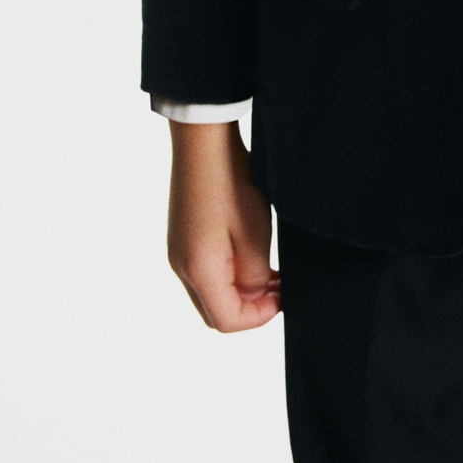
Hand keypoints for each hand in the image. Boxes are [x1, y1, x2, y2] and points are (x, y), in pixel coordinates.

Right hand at [166, 120, 281, 330]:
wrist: (204, 142)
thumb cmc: (230, 182)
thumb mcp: (255, 234)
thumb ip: (255, 276)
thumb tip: (255, 295)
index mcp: (197, 270)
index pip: (226, 320)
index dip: (259, 317)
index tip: (283, 298)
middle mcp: (181, 267)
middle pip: (215, 311)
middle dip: (250, 308)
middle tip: (280, 288)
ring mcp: (179, 252)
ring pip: (211, 293)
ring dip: (241, 291)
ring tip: (273, 273)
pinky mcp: (184, 238)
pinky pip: (207, 271)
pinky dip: (230, 274)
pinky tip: (252, 255)